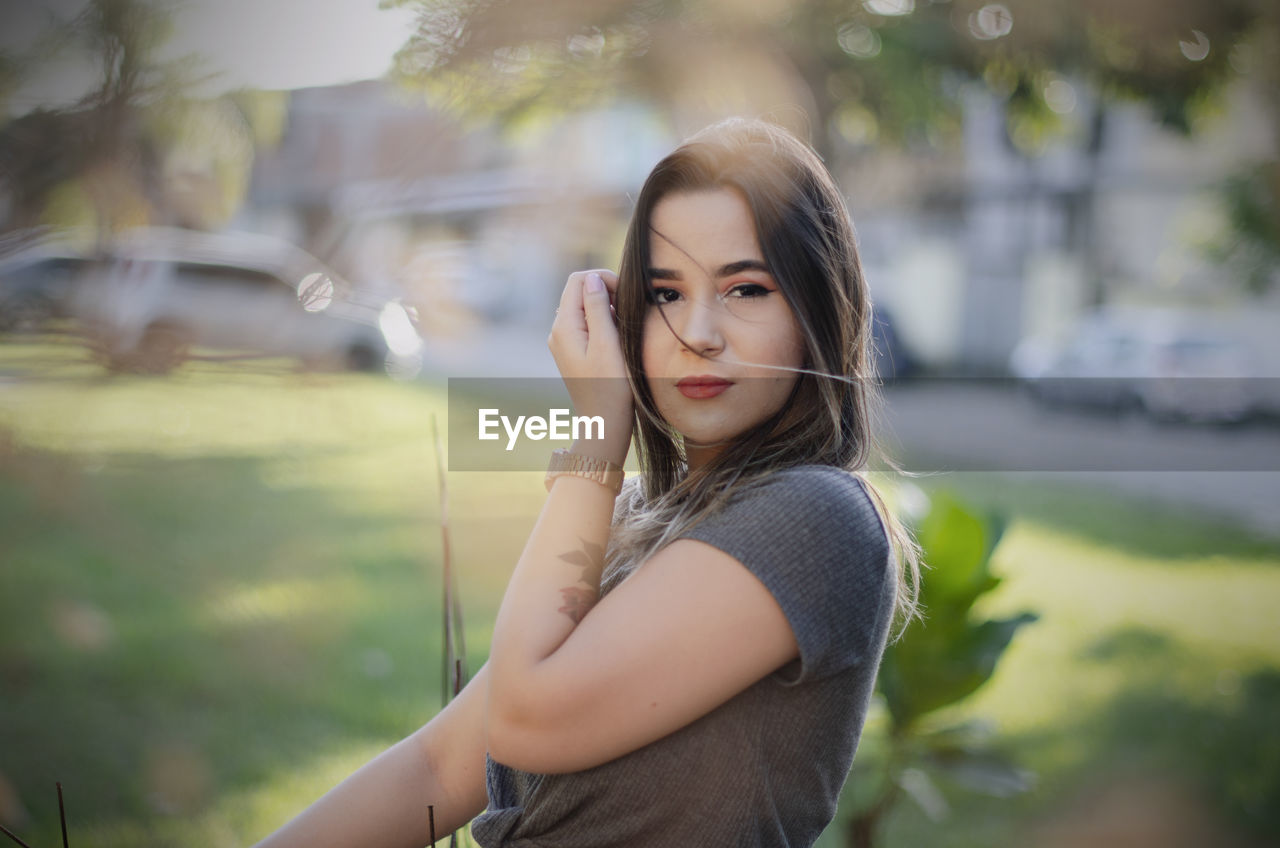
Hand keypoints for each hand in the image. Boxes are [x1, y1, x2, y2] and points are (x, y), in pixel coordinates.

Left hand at [548, 270, 632, 463]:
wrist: (604, 422)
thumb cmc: (610, 387)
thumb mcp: (607, 344)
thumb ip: (598, 308)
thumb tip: (592, 278)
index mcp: (564, 327)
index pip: (578, 280)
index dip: (603, 279)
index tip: (624, 295)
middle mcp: (558, 331)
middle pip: (579, 291)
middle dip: (605, 292)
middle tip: (627, 311)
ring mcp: (564, 341)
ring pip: (584, 306)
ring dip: (606, 308)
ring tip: (623, 327)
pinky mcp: (573, 350)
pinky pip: (586, 323)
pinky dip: (602, 322)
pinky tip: (616, 339)